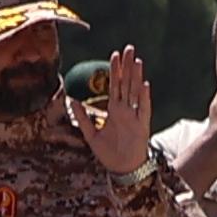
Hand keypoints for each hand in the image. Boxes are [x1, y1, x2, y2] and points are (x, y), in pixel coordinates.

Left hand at [93, 48, 153, 162]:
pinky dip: (144, 97)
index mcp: (114, 110)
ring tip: (136, 60)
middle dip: (126, 66)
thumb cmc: (109, 152)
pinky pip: (143, 109)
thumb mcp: (90, 134)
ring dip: (135, 76)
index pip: (114, 85)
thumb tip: (71, 102)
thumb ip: (82, 118)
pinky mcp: (142, 125)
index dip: (114, 70)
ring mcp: (134, 116)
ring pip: (135, 92)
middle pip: (126, 83)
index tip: (114, 55)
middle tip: (128, 48)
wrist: (122, 169)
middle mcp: (125, 110)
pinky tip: (144, 84)